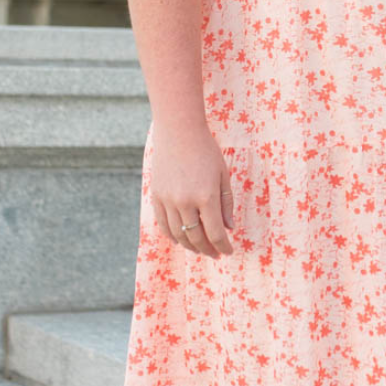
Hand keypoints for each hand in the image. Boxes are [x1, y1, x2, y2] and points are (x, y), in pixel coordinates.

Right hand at [150, 122, 235, 257]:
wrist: (178, 131)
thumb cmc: (206, 150)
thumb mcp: (223, 175)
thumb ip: (226, 203)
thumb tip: (229, 228)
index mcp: (206, 197)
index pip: (215, 233)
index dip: (223, 246)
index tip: (228, 252)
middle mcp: (186, 202)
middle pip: (196, 238)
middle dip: (207, 249)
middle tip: (215, 254)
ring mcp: (168, 200)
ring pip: (178, 234)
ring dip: (190, 246)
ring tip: (200, 249)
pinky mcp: (157, 196)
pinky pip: (163, 224)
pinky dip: (172, 235)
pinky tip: (180, 240)